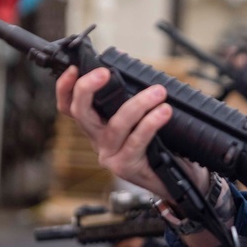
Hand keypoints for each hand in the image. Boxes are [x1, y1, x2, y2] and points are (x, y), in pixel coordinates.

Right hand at [55, 66, 210, 207]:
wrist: (181, 178)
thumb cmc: (163, 144)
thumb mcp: (142, 117)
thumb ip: (132, 97)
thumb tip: (131, 68)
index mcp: (97, 125)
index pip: (71, 107)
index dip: (65, 88)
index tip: (73, 68)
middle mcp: (98, 140)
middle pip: (81, 113)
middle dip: (87, 89)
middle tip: (104, 72)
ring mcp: (110, 155)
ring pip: (116, 125)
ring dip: (138, 104)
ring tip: (158, 92)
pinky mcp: (125, 166)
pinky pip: (136, 141)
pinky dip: (151, 123)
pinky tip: (164, 112)